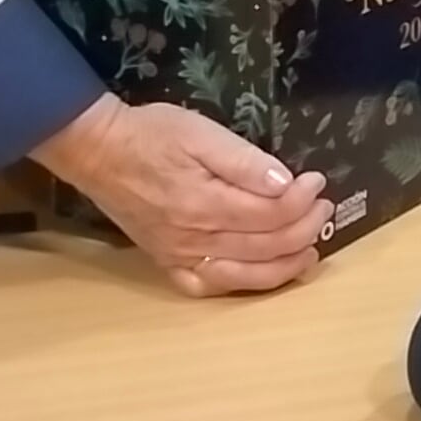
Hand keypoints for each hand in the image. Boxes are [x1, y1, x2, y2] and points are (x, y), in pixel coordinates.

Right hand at [31, 95, 328, 295]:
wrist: (98, 152)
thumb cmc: (152, 134)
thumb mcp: (201, 133)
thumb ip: (244, 161)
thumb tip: (285, 183)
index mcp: (206, 203)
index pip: (271, 214)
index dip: (302, 201)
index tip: (317, 181)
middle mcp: (195, 239)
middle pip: (265, 246)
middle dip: (304, 229)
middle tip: (323, 209)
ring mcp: (180, 256)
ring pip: (244, 274)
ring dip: (284, 265)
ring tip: (310, 251)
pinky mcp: (166, 262)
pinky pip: (208, 287)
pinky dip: (241, 285)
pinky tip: (261, 275)